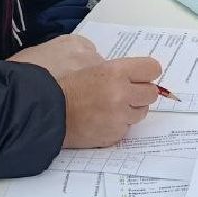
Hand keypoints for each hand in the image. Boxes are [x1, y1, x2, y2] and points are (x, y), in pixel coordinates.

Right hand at [14, 36, 162, 146]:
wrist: (44, 113)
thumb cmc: (61, 85)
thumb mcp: (84, 61)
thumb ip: (110, 64)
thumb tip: (130, 70)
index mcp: (115, 72)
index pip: (152, 68)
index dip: (146, 71)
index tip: (141, 74)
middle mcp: (121, 95)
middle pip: (152, 93)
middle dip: (140, 91)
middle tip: (126, 91)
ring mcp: (118, 118)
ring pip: (141, 112)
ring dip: (130, 109)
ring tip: (110, 106)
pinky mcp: (113, 135)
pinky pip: (126, 128)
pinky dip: (118, 124)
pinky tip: (102, 119)